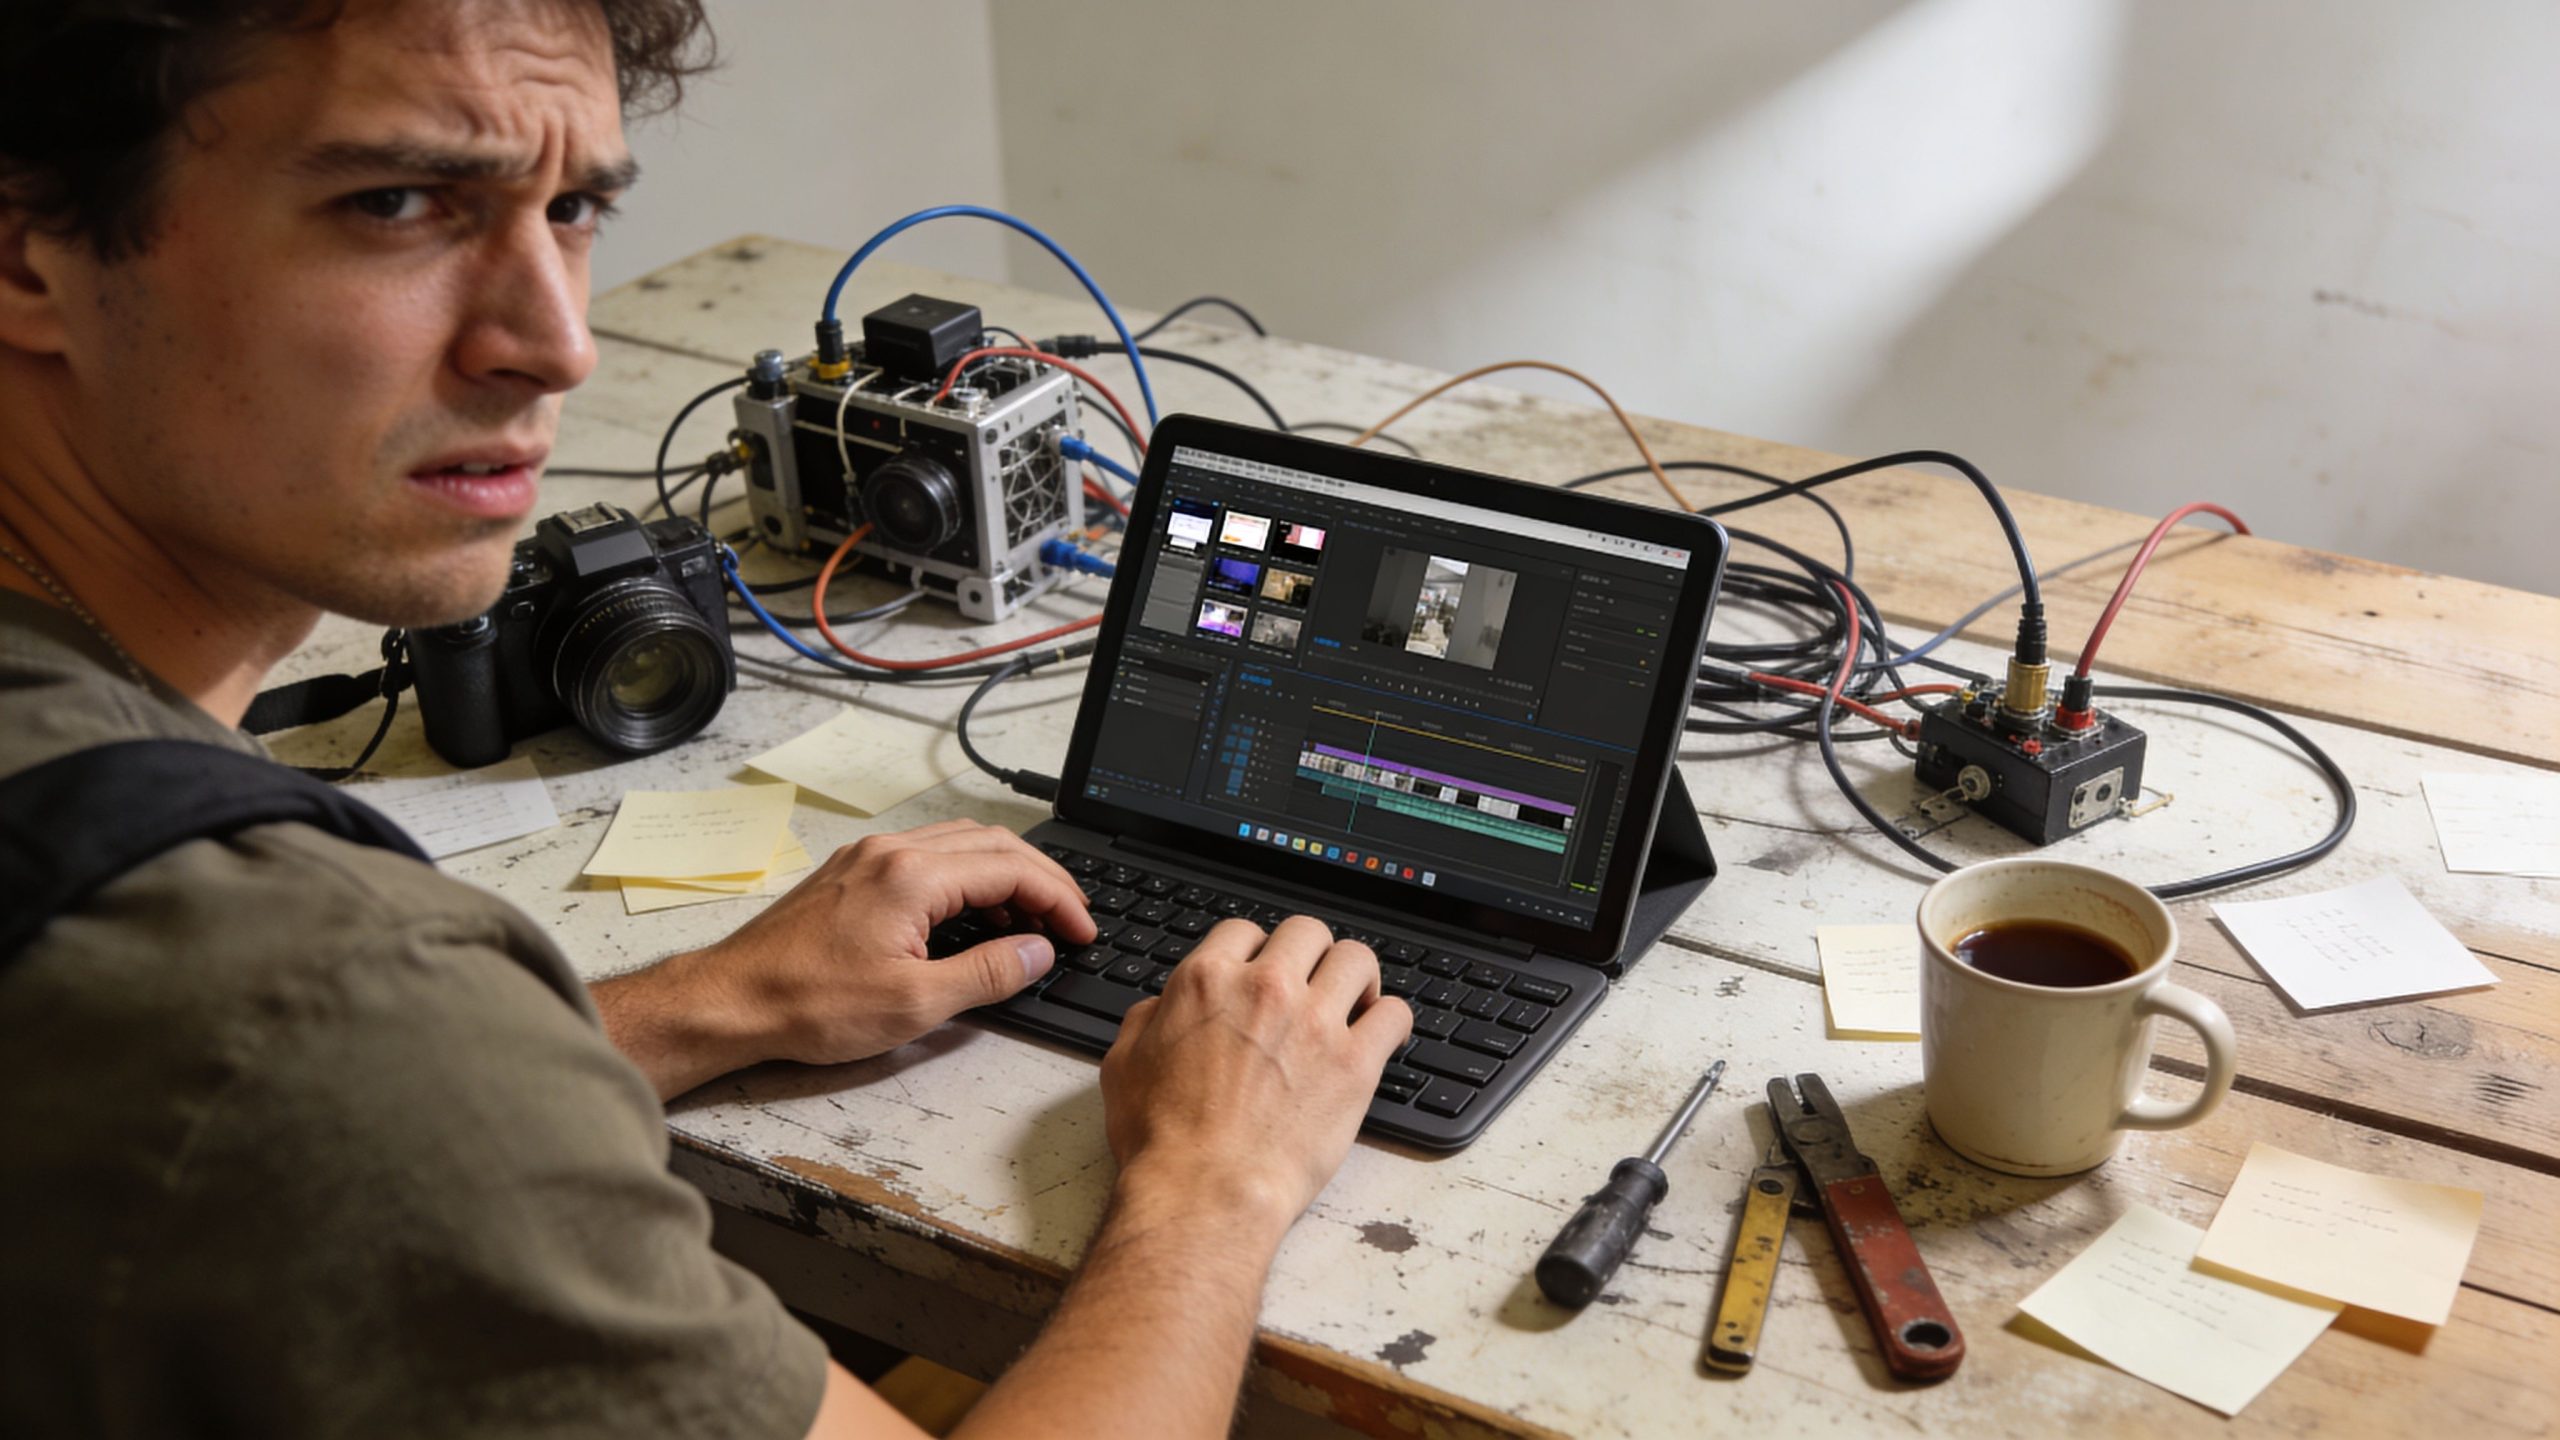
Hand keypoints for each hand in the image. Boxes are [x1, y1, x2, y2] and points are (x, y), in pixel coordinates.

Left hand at [672, 819, 1096, 1072]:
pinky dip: (967, 879)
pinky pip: (929, 858)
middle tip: (1071, 921)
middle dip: (1042, 881)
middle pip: (993, 844)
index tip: (1082, 931)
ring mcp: (869, 858)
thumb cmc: (808, 1004)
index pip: (1013, 868)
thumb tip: (1038, 952)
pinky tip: (974, 916)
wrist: (731, 1000)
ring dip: (1006, 877)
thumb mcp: (915, 1004)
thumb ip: (987, 973)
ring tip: (1030, 923)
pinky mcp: (853, 873)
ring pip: (962, 846)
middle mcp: (892, 852)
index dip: (1059, 900)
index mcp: (912, 875)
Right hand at [1098, 916, 1413, 1234]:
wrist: (1205, 1192)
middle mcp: (1265, 989)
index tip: (1264, 970)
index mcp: (1207, 980)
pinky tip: (1380, 1035)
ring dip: (1356, 976)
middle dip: (1309, 953)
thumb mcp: (1125, 1065)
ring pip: (1356, 958)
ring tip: (1355, 1000)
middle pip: (1307, 932)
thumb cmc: (1163, 1141)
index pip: (1245, 931)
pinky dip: (1390, 1020)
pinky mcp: (1355, 1063)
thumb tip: (1163, 1007)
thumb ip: (1148, 1019)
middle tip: (1311, 981)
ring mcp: (1315, 1022)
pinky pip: (1394, 1014)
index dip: (1255, 951)